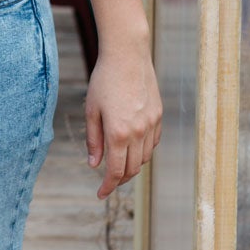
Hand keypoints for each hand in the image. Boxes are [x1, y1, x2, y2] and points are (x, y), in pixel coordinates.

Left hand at [85, 44, 162, 198]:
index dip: (107, 187)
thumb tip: (94, 165)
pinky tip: (133, 147)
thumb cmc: (104, 80)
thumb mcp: (91, 109)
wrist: (127, 54)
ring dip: (132, 165)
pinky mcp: (158, 116)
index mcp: (118, 133)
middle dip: (119, 179)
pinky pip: (153, 143)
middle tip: (107, 181)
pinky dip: (143, 151)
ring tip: (119, 163)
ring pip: (144, 158)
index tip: (100, 194)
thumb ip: (93, 139)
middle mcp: (138, 132)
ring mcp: (151, 124)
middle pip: (132, 169)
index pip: (116, 172)